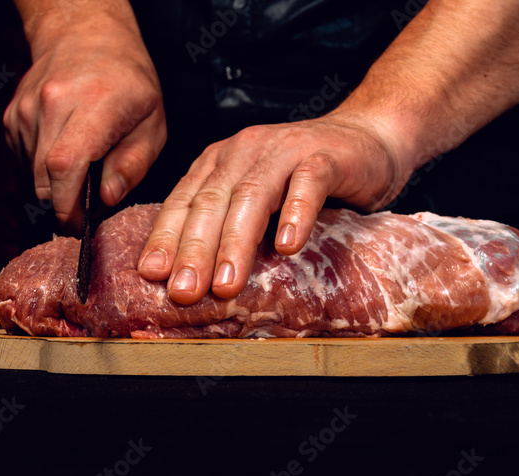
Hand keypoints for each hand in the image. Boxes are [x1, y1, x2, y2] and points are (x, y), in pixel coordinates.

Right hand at [3, 11, 165, 230]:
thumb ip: (133, 164)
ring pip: (31, 174)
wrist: (86, 37)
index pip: (65, 165)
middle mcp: (52, 105)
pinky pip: (24, 161)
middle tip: (89, 207)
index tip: (80, 224)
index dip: (68, 204)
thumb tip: (107, 198)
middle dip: (64, 205)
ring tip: (84, 167)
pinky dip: (43, 169)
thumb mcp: (152, 124)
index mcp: (92, 106)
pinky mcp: (12, 117)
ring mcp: (25, 110)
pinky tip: (66, 150)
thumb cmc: (127, 82)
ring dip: (56, 186)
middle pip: (43, 178)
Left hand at [137, 113, 407, 303]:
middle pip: (212, 202)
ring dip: (237, 243)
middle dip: (194, 250)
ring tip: (227, 283)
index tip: (152, 276)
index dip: (166, 238)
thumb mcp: (258, 203)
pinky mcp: (325, 157)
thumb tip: (193, 281)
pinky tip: (288, 245)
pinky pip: (308, 184)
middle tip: (183, 291)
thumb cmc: (308, 180)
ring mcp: (285, 151)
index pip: (185, 202)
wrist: (367, 141)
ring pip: (252, 196)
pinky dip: (296, 214)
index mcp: (220, 163)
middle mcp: (245, 152)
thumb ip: (230, 229)